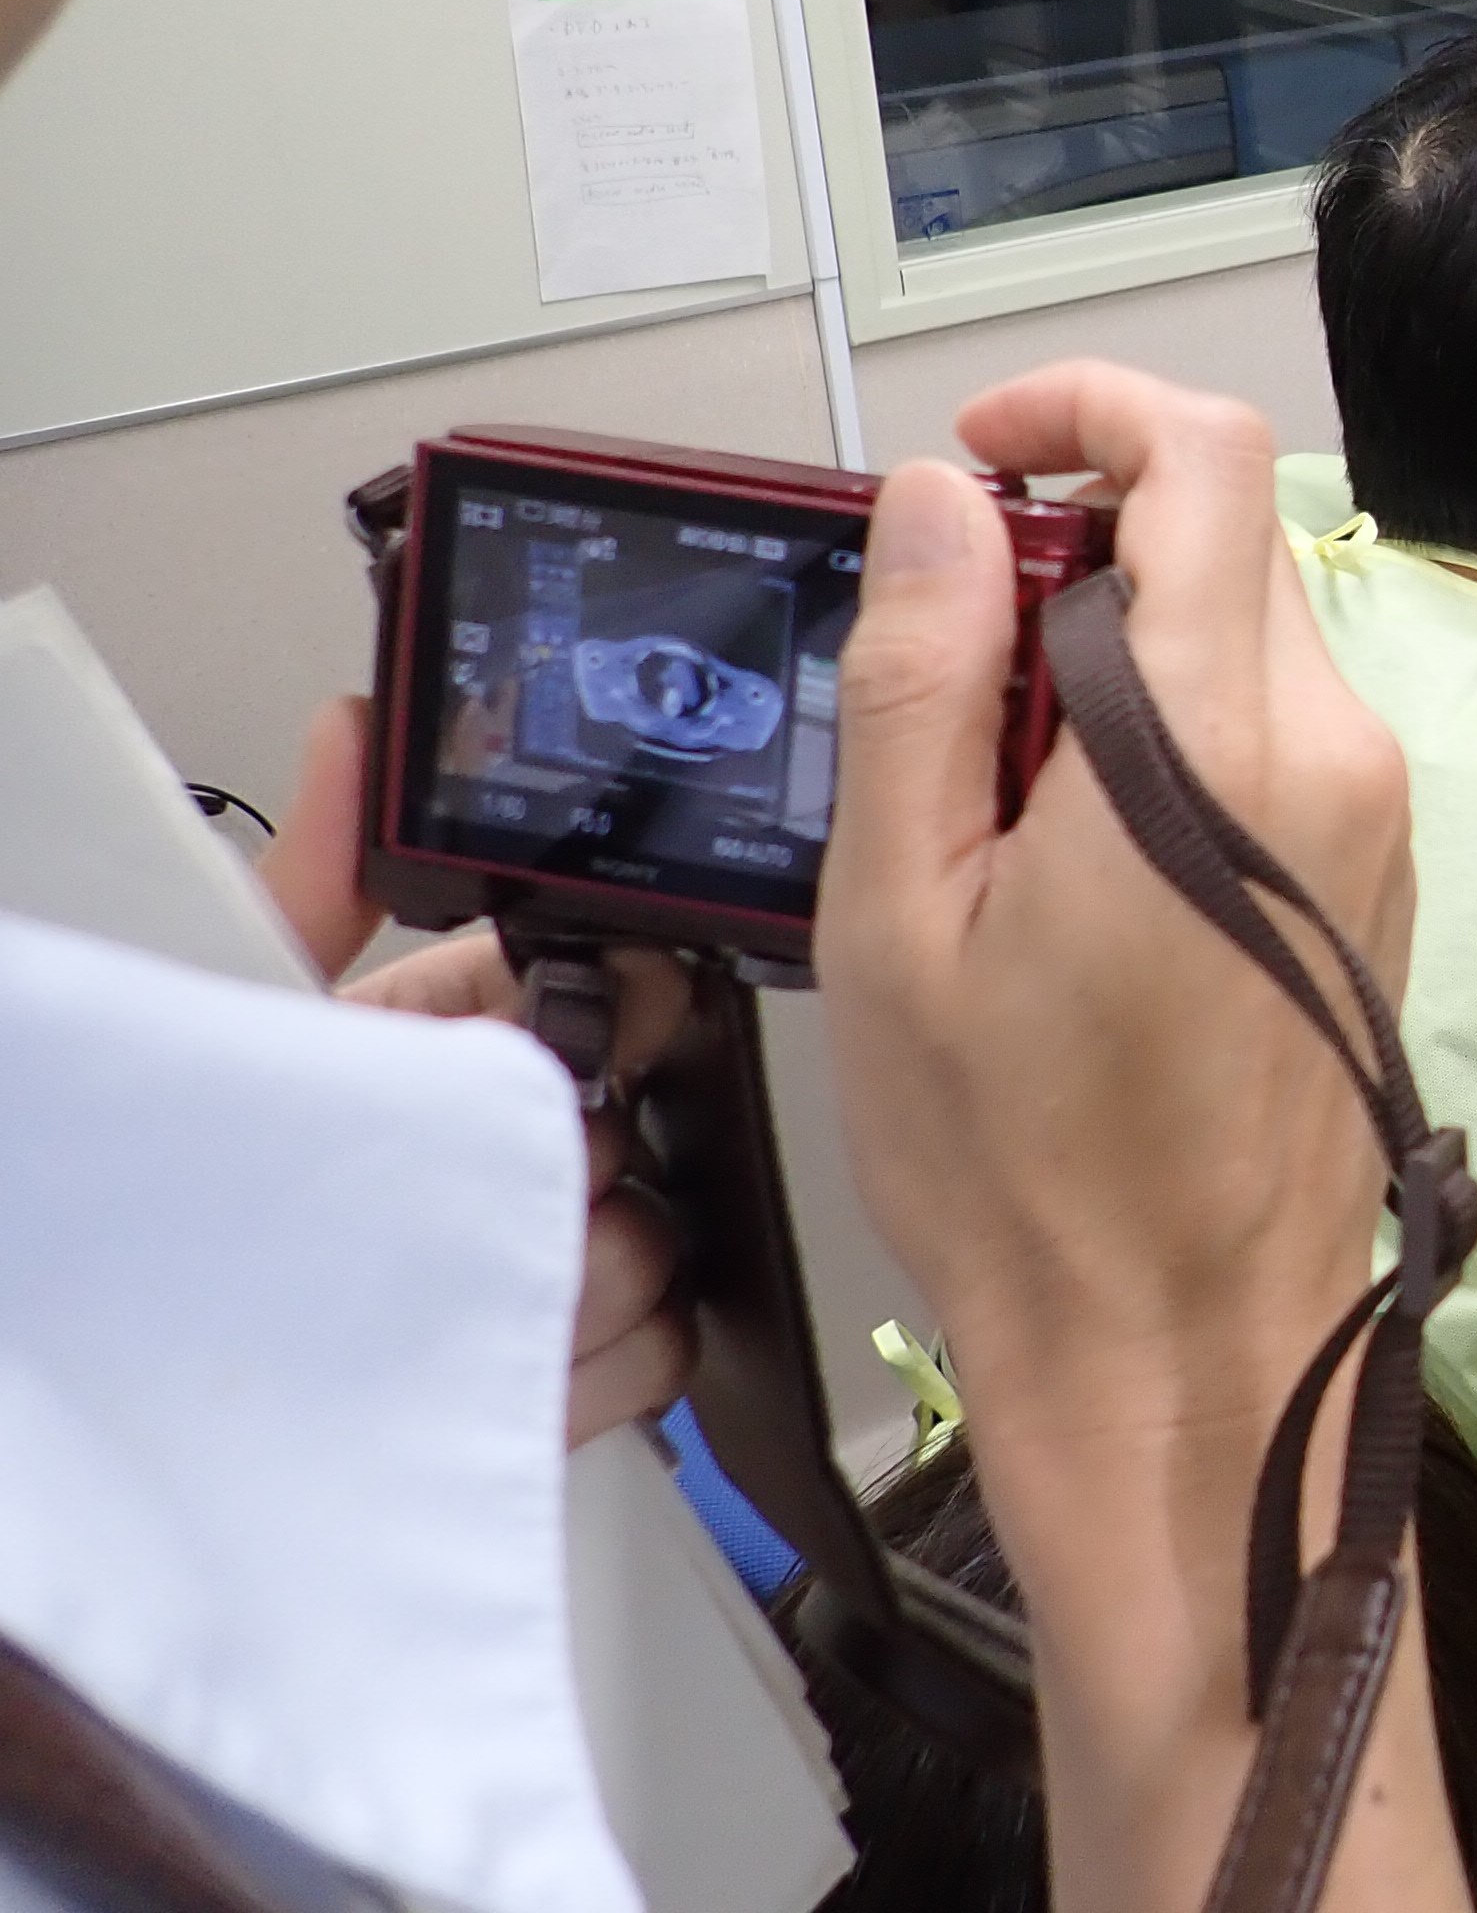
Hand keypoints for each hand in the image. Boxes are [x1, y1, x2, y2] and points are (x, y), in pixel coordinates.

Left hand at [262, 697, 694, 1444]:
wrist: (162, 1394)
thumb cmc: (197, 1200)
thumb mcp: (253, 1020)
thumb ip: (316, 877)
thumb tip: (354, 727)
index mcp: (448, 1055)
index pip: (596, 991)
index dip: (612, 1000)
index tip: (593, 1022)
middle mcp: (507, 1160)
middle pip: (638, 1127)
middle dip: (565, 1160)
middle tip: (464, 1189)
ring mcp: (554, 1273)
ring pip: (657, 1243)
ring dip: (572, 1273)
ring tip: (452, 1294)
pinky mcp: (584, 1380)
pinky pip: (668, 1346)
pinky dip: (603, 1360)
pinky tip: (507, 1355)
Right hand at [814, 363, 1415, 1441]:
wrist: (1181, 1351)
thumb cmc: (1028, 1172)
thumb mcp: (902, 908)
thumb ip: (925, 673)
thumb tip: (939, 504)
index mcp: (1218, 742)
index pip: (1205, 454)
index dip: (1086, 410)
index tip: (983, 456)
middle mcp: (1333, 754)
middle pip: (1228, 534)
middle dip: (1085, 540)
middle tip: (951, 656)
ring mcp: (1373, 816)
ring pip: (1250, 630)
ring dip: (1124, 646)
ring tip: (1002, 793)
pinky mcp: (1377, 875)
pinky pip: (1281, 728)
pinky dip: (1177, 728)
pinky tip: (1082, 850)